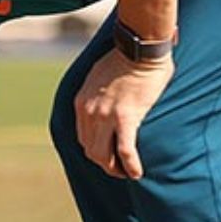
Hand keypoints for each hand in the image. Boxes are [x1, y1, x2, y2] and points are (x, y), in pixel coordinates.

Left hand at [74, 48, 173, 178]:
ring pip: (104, 155)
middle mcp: (88, 112)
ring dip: (115, 168)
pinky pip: (125, 150)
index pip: (82, 136)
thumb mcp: (99, 75)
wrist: (139, 48)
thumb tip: (106, 97)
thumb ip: (97, 91)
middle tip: (117, 169)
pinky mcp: (126, 118)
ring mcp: (105, 116)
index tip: (106, 154)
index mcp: (81, 102)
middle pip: (90, 149)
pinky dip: (130, 165)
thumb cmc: (126, 58)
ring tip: (126, 173)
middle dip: (104, 163)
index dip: (94, 149)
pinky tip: (137, 173)